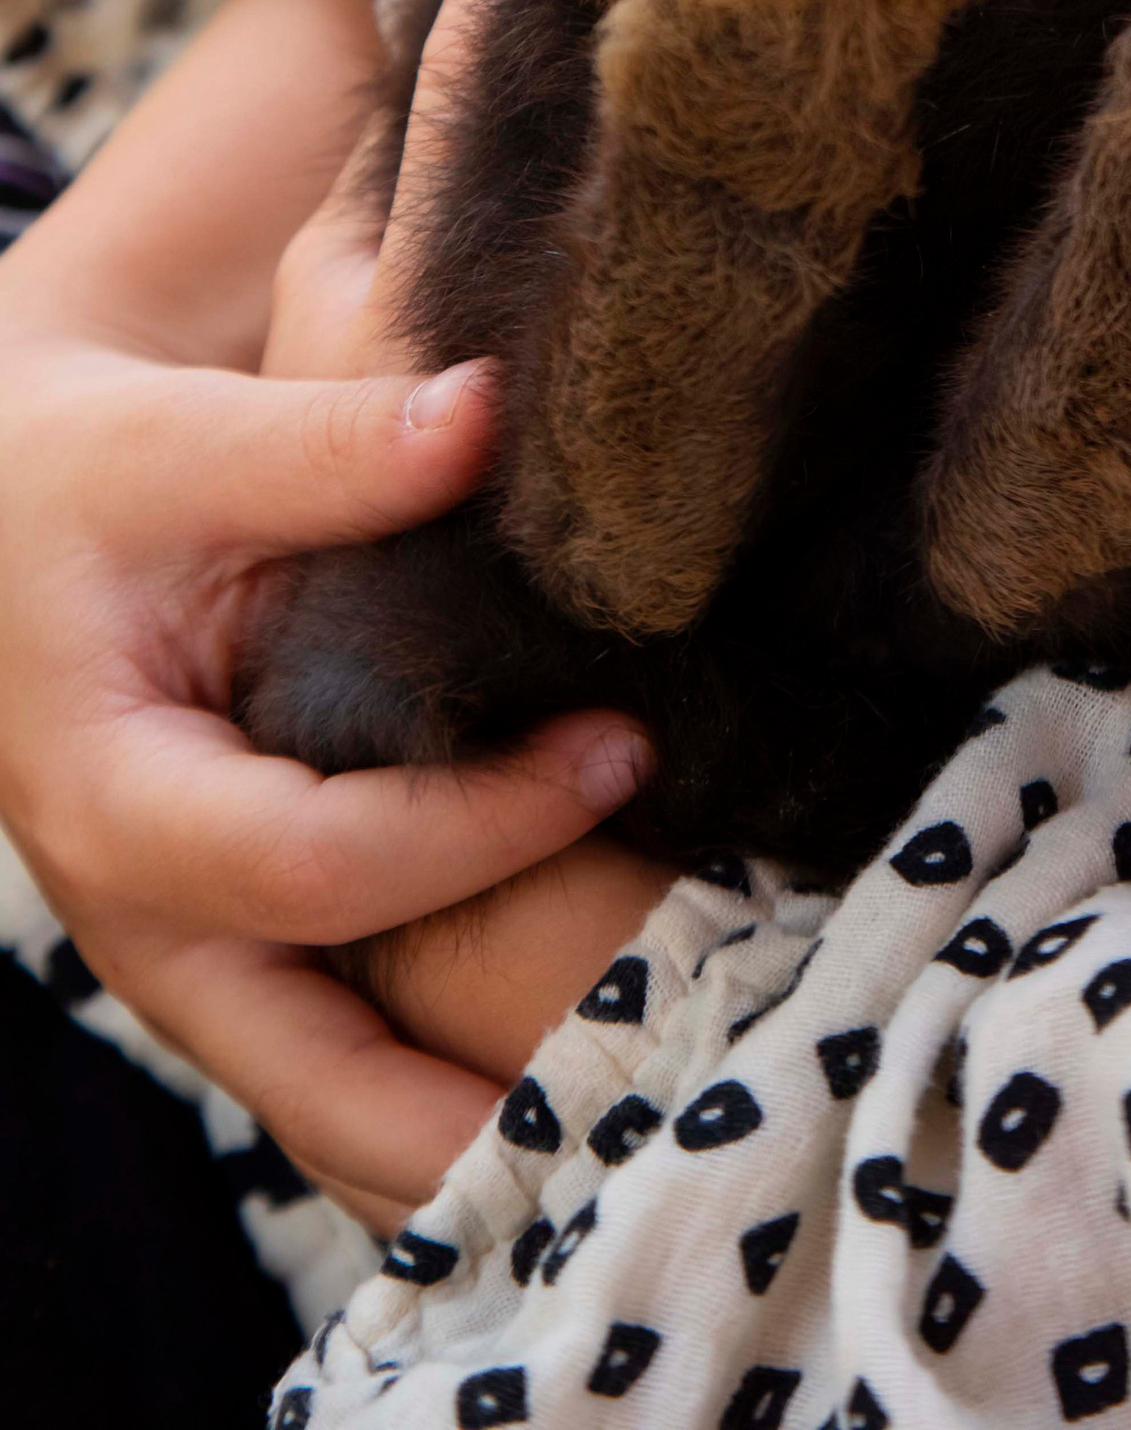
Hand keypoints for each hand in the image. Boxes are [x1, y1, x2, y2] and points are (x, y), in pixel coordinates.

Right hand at [0, 0, 653, 1233]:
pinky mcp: (252, 949)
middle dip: (470, 1122)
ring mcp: (199, 957)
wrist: (26, 520)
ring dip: (471, 1135)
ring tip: (635, 1133)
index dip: (476, 824)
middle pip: (313, 1085)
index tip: (622, 749)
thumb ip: (330, 446)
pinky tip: (580, 1084)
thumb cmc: (97, 478)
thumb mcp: (182, 449)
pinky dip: (448, 1092)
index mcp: (116, 804)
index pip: (315, 867)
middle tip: (645, 1101)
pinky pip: (350, 1061)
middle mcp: (149, 923)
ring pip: (334, 1109)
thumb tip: (485, 417)